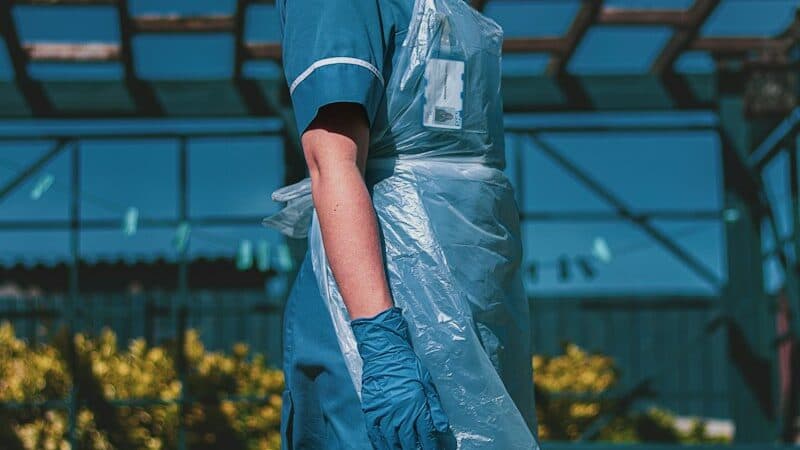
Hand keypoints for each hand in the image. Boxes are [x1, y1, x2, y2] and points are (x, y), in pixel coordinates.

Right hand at [351, 307, 449, 449]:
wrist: (384, 352)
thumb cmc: (408, 365)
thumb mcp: (427, 383)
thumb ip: (435, 407)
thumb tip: (442, 428)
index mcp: (416, 405)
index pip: (426, 434)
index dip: (430, 446)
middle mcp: (400, 413)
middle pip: (409, 441)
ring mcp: (383, 413)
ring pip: (392, 441)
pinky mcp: (370, 410)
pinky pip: (374, 433)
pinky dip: (380, 444)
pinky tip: (385, 448)